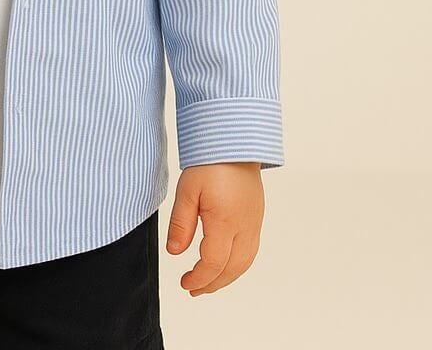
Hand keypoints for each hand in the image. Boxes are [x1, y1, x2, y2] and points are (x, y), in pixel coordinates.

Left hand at [165, 161, 263, 295]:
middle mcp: (245, 228)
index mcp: (226, 222)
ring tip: (208, 282)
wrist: (236, 143)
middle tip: (193, 289)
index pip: (213, 263)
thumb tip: (175, 252)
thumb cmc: (211, 162)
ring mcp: (254, 224)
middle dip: (212, 284)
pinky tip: (225, 264)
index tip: (185, 283)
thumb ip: (181, 223)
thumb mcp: (187, 190)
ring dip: (226, 277)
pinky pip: (250, 251)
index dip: (198, 278)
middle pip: (232, 269)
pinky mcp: (256, 218)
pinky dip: (237, 265)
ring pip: (244, 263)